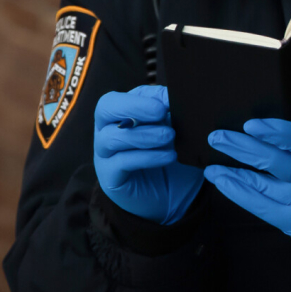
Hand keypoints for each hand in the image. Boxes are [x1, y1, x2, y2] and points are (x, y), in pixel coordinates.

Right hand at [92, 86, 201, 224]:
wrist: (173, 196)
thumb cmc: (172, 155)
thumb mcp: (178, 132)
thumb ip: (176, 115)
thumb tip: (185, 97)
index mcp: (122, 114)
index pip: (125, 95)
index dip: (147, 95)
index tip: (171, 99)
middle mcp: (108, 130)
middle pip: (105, 107)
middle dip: (133, 106)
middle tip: (161, 111)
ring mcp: (105, 154)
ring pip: (111, 137)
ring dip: (143, 134)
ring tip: (170, 136)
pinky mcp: (110, 177)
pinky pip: (121, 162)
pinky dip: (147, 157)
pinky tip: (169, 156)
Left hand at [203, 119, 290, 263]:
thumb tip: (259, 136)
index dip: (277, 132)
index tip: (251, 125)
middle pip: (276, 160)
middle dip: (242, 147)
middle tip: (218, 137)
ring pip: (263, 183)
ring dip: (233, 171)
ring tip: (212, 163)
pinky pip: (261, 205)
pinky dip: (238, 192)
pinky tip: (224, 181)